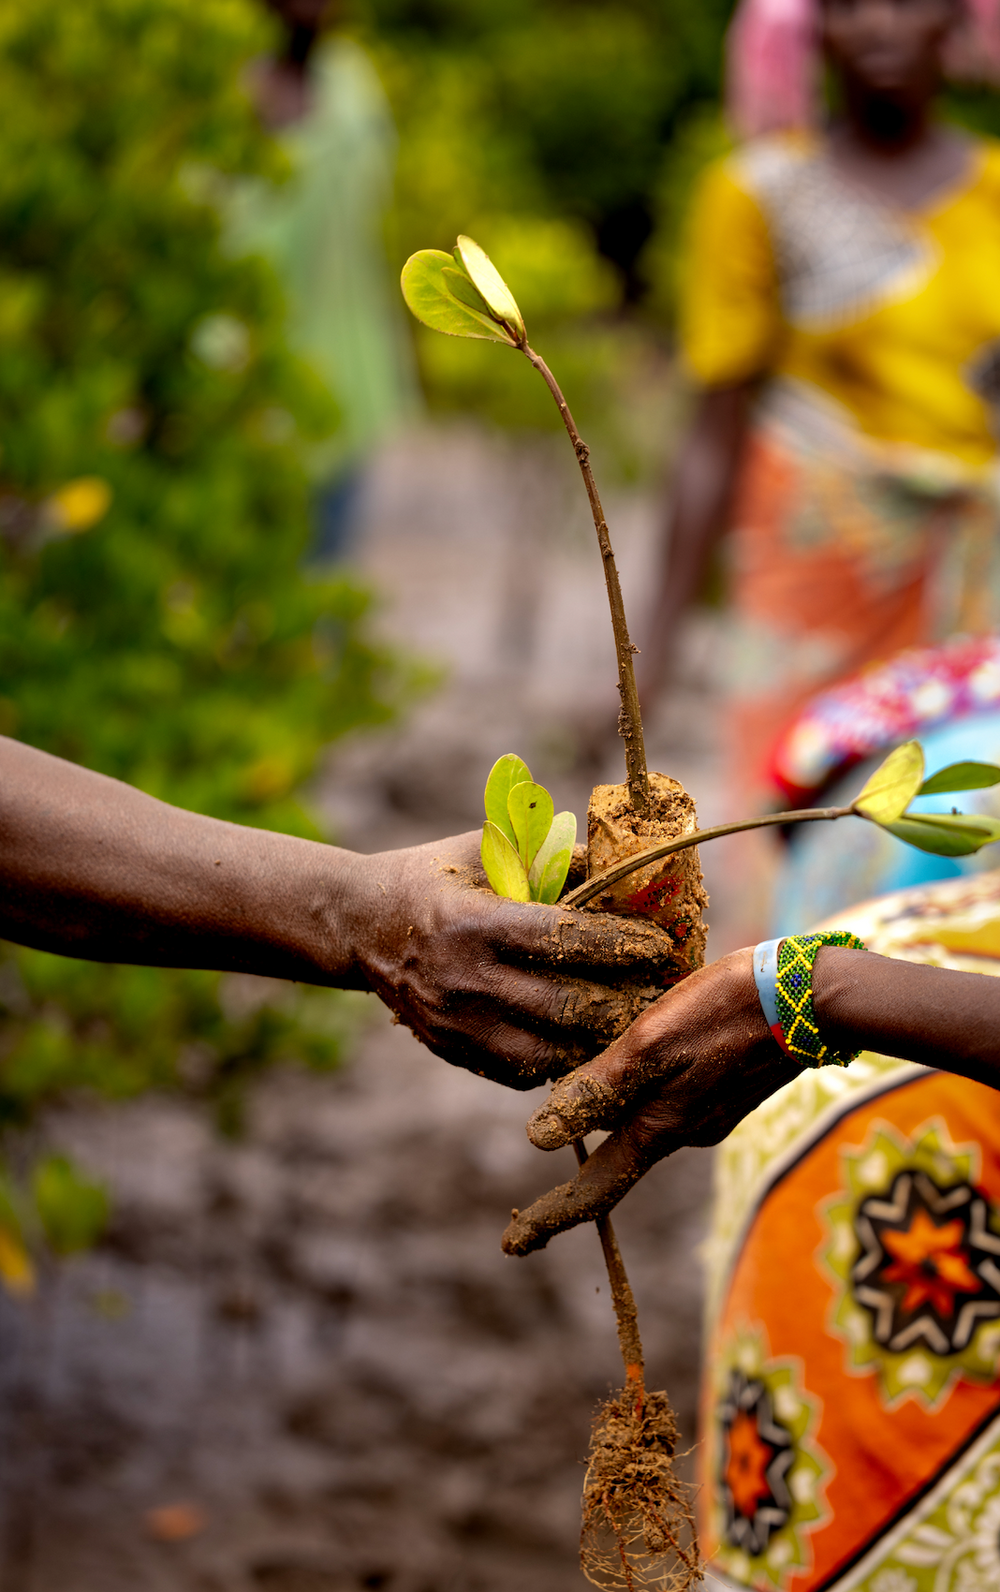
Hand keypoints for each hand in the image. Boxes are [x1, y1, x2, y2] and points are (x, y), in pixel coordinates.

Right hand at [342, 831, 678, 1089]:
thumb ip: (556, 860)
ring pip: (551, 1052)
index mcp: (473, 923)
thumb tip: (629, 868)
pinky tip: (591, 1039)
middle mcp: (463, 980)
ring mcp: (456, 1025)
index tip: (660, 946)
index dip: (620, 944)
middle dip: (625, 1002)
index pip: (563, 939)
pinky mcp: (453, 1052)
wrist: (361, 925)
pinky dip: (563, 1059)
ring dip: (600, 1040)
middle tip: (664, 992)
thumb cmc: (437, 877)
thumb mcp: (489, 852)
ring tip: (637, 1020)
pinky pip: (523, 1072)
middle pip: (566, 1006)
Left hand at [501, 948, 798, 1251]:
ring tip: (584, 1070)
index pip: (594, 1188)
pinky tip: (646, 1045)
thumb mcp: (650, 1043)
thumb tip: (539, 1140)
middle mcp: (686, 1131)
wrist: (812, 997)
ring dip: (618, 1103)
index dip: (551, 1217)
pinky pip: (675, 1092)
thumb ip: (598, 1089)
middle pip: (619, 1150)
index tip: (514, 1244)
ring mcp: (712, 1112)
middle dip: (583, 1151)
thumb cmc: (725, 1011)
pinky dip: (650, 1078)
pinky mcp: (730, 1086)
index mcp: (661, 1128)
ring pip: (647, 1115)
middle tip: (542, 1139)